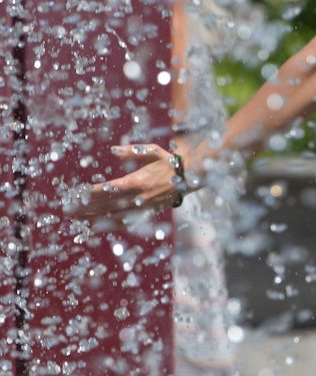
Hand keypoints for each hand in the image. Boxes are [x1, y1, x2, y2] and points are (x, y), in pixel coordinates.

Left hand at [67, 142, 188, 218]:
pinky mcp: (145, 212)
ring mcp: (141, 206)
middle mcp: (138, 196)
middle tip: (67, 210)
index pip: (109, 189)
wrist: (189, 177)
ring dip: (93, 217)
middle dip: (86, 208)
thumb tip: (113, 149)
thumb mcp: (152, 151)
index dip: (92, 193)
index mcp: (138, 180)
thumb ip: (132, 151)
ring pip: (113, 215)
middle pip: (107, 204)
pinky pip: (124, 221)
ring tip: (76, 219)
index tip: (77, 194)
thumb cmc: (168, 162)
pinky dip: (109, 225)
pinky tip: (96, 226)